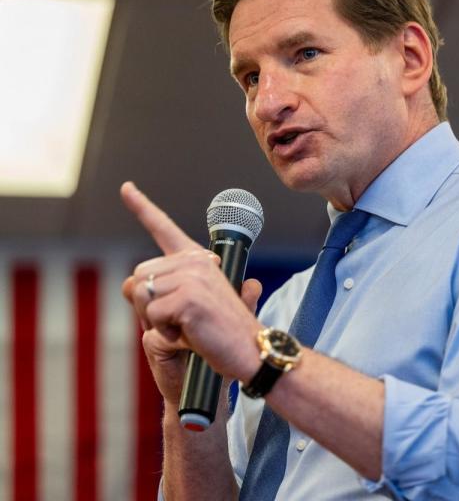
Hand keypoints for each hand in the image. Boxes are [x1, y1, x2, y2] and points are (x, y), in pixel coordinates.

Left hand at [120, 181, 262, 387]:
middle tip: (175, 324)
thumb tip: (129, 284)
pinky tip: (188, 336)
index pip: (165, 228)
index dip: (142, 207)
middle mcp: (196, 262)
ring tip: (184, 329)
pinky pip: (152, 315)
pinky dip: (164, 333)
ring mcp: (193, 277)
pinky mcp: (188, 298)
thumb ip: (165, 289)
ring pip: (141, 296)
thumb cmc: (222, 333)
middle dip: (146, 307)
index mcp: (198, 260)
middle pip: (139, 276)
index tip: (127, 188)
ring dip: (154, 321)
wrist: (251, 351)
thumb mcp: (192, 305)